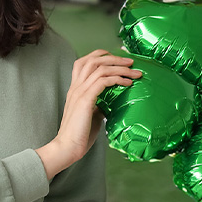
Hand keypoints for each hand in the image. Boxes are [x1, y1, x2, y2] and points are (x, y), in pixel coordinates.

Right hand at [37, 49, 140, 178]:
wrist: (67, 146)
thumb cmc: (79, 134)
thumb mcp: (92, 114)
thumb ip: (99, 104)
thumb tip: (112, 101)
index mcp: (75, 88)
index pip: (84, 62)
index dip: (101, 56)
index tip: (118, 59)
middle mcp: (76, 87)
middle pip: (93, 60)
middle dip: (114, 58)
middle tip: (130, 61)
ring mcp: (79, 92)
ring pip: (100, 68)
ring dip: (120, 67)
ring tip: (134, 71)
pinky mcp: (85, 99)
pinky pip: (103, 81)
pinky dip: (118, 78)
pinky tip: (128, 83)